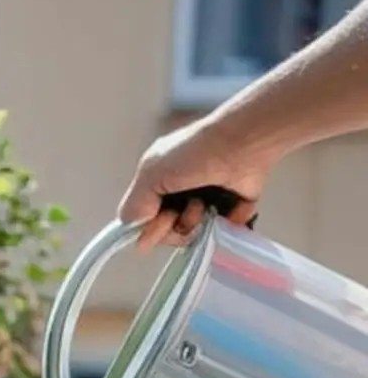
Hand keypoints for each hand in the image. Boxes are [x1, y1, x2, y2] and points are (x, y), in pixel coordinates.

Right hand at [120, 116, 272, 249]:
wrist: (244, 143)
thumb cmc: (196, 152)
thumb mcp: (151, 173)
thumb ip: (132, 205)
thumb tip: (134, 229)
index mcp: (156, 182)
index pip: (141, 221)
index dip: (146, 228)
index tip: (159, 220)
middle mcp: (178, 193)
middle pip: (164, 232)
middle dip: (170, 227)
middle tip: (181, 210)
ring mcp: (204, 203)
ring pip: (189, 234)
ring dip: (194, 224)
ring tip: (204, 205)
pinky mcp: (229, 209)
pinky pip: (218, 232)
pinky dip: (219, 227)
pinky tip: (222, 214)